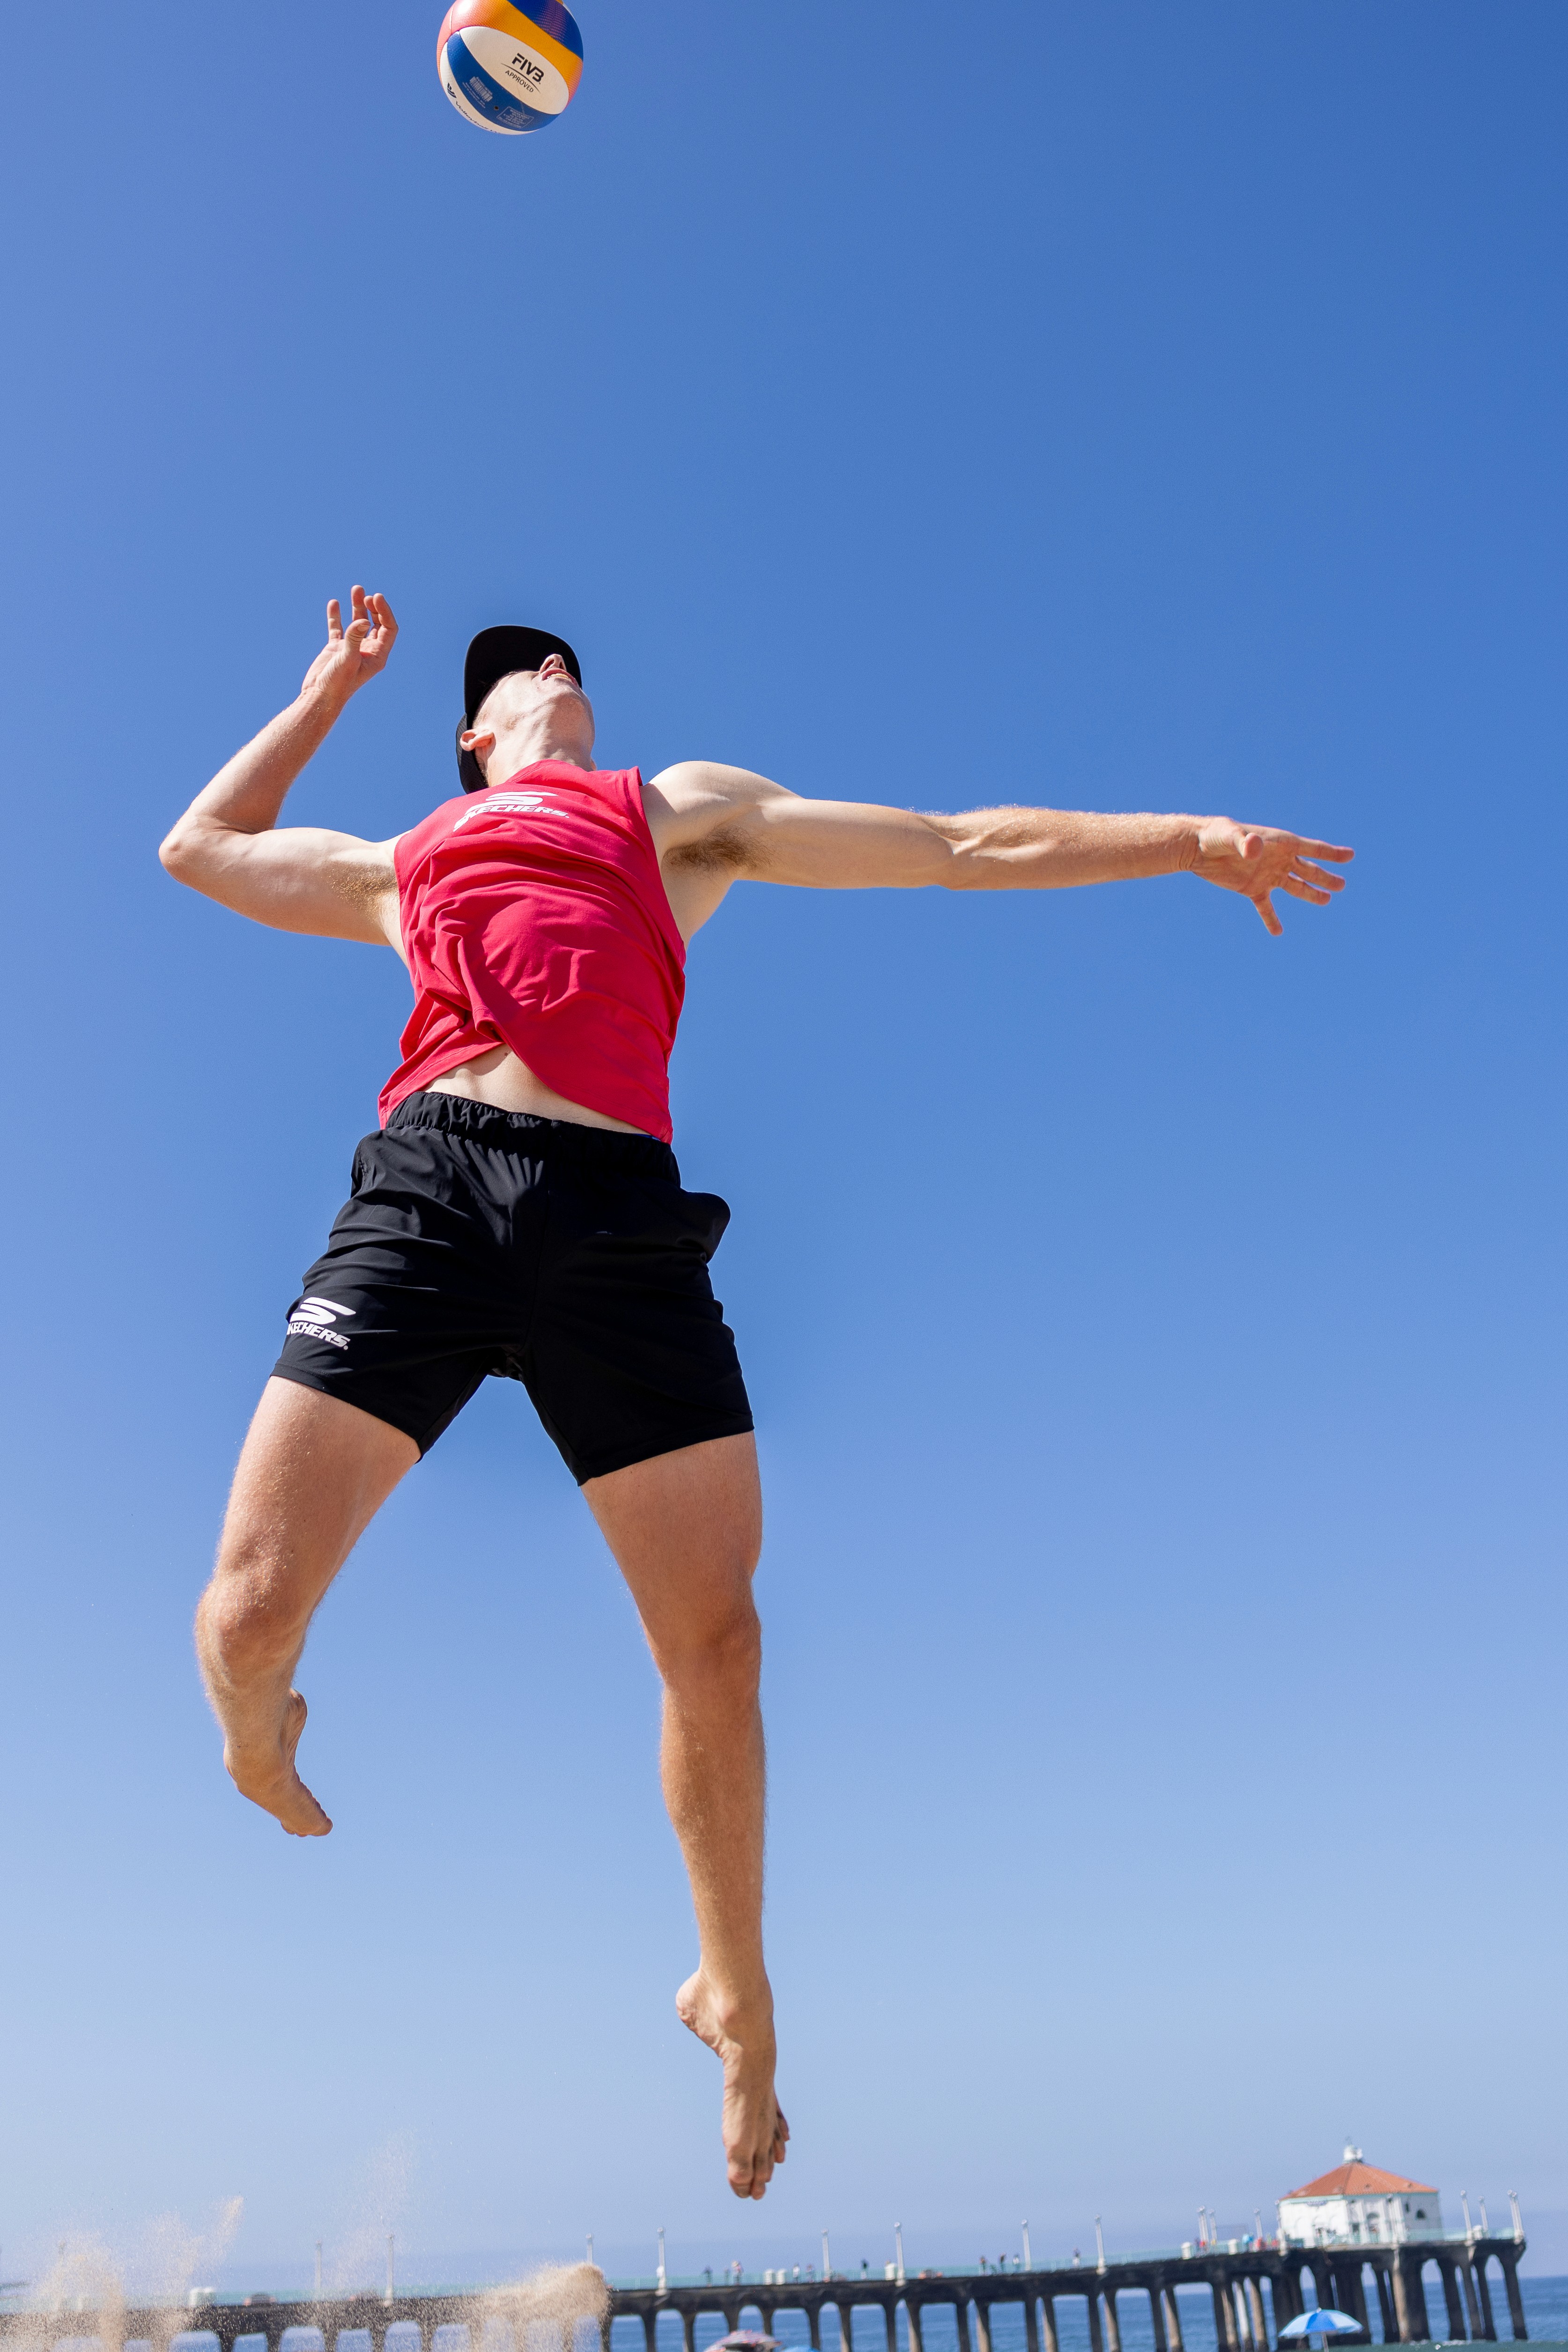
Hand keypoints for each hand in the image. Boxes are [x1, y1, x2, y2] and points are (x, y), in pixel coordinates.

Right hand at [300, 584, 398, 703]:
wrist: (319, 696)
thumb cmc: (337, 683)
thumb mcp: (347, 659)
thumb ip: (354, 638)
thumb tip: (363, 620)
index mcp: (378, 656)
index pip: (388, 628)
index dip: (384, 612)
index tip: (375, 597)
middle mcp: (367, 651)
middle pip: (376, 623)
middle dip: (372, 607)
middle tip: (365, 594)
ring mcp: (352, 648)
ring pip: (358, 622)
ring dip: (357, 606)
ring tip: (355, 589)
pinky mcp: (336, 648)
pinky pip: (339, 628)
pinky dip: (336, 616)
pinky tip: (334, 603)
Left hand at [1189, 817, 1353, 935]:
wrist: (1196, 847)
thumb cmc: (1215, 835)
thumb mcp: (1231, 836)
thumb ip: (1244, 841)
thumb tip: (1255, 847)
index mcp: (1280, 844)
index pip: (1312, 848)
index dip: (1332, 853)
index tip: (1350, 856)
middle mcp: (1277, 859)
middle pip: (1308, 870)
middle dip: (1325, 877)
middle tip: (1342, 886)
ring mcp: (1266, 875)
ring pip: (1294, 887)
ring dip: (1310, 894)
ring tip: (1327, 900)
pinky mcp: (1251, 888)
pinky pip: (1266, 907)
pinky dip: (1271, 919)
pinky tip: (1278, 932)